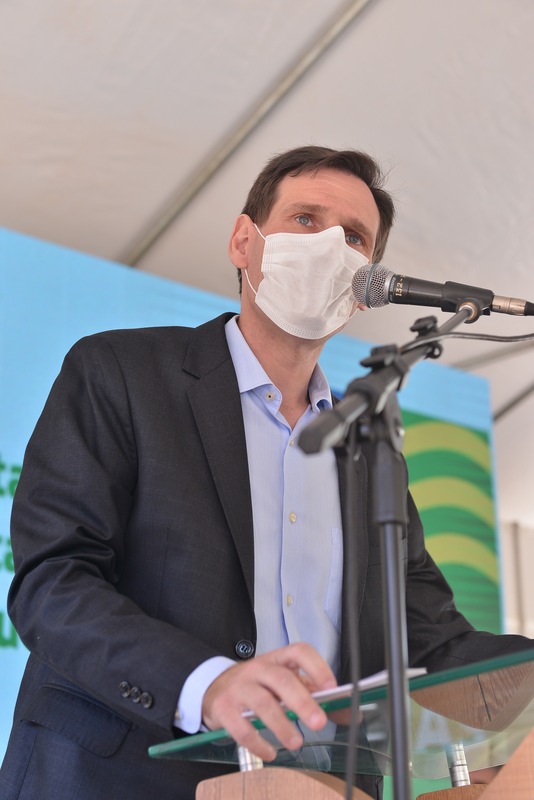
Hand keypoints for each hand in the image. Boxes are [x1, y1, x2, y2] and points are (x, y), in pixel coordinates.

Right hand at [201, 642, 336, 760]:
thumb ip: (315, 696)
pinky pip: (241, 727)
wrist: (214, 689)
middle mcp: (258, 669)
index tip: (331, 687)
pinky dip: (258, 743)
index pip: (299, 652)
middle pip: (282, 679)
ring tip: (296, 743)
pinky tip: (270, 753)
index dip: (316, 667)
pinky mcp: (224, 708)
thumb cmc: (258, 686)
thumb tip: (352, 714)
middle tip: (319, 722)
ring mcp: (239, 687)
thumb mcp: (284, 684)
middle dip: (302, 701)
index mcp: (278, 659)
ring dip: (281, 725)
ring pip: (262, 703)